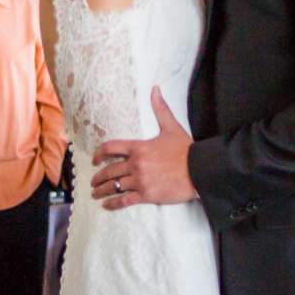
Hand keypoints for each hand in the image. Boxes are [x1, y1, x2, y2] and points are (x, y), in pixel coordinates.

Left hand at [90, 88, 196, 209]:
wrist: (200, 170)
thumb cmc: (186, 150)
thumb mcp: (172, 127)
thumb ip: (160, 109)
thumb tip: (155, 89)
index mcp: (139, 147)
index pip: (111, 148)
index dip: (99, 154)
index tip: (95, 160)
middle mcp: (136, 164)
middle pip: (110, 170)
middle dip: (99, 177)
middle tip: (93, 182)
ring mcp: (140, 181)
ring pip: (114, 186)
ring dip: (102, 191)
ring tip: (96, 194)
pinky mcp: (146, 195)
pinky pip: (124, 200)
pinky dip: (113, 204)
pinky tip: (107, 205)